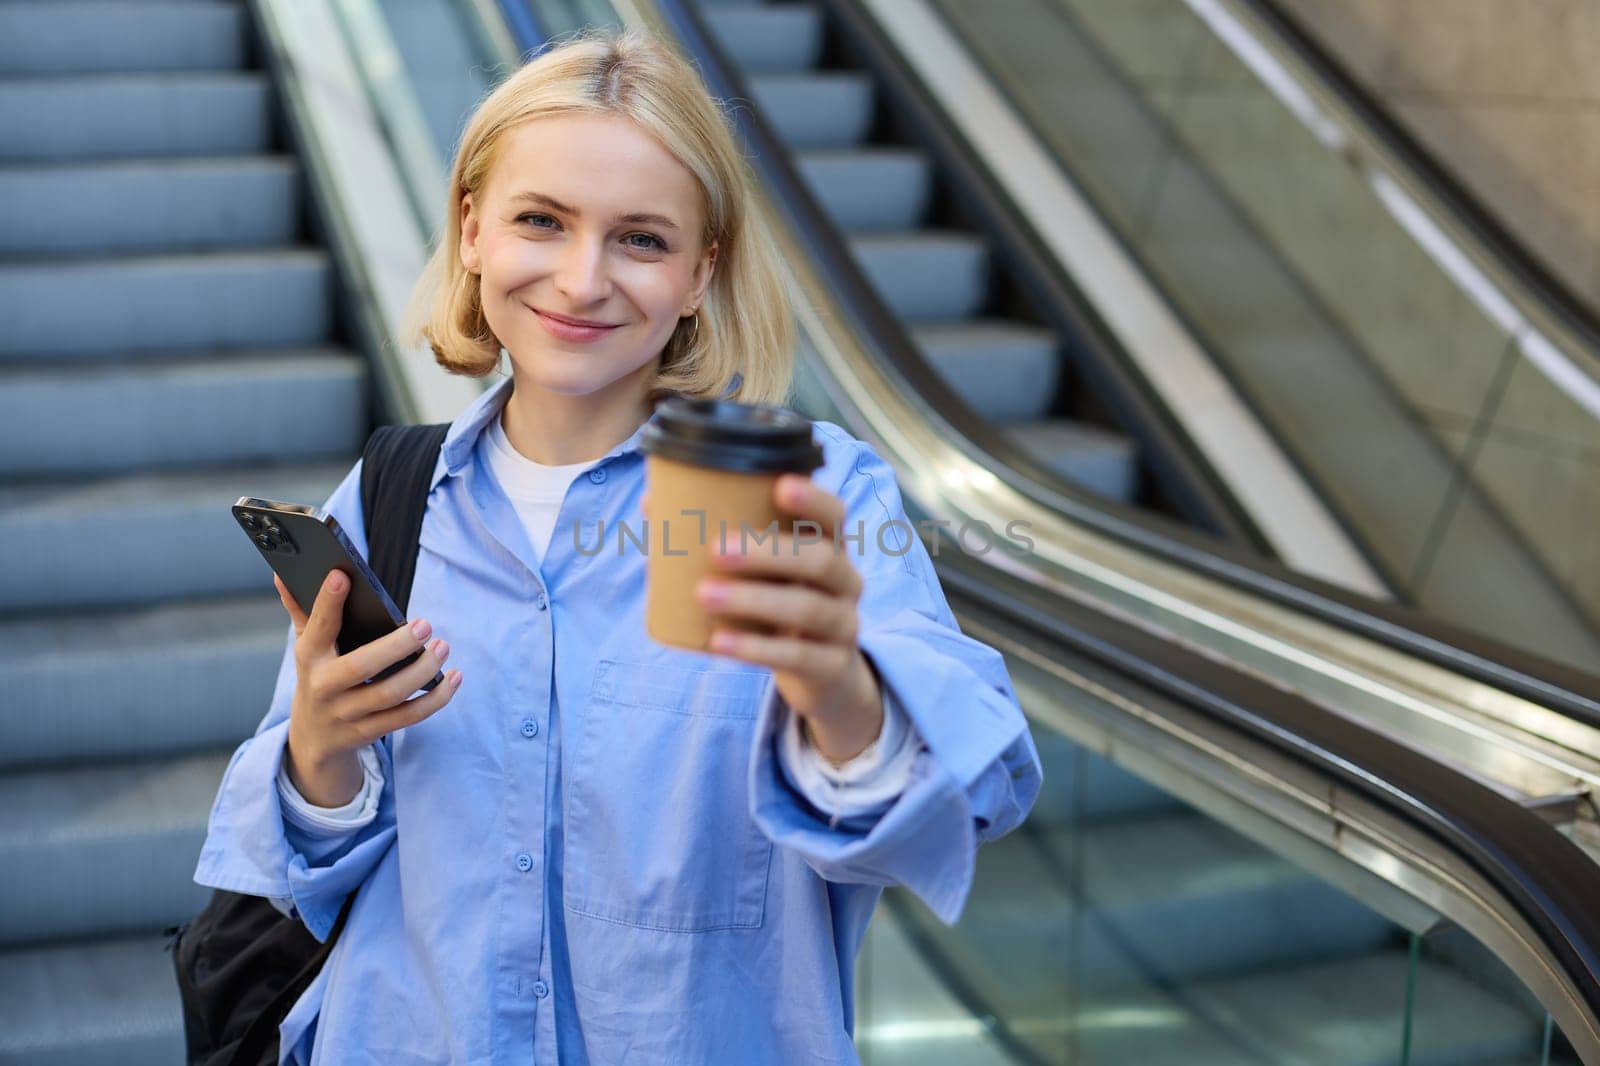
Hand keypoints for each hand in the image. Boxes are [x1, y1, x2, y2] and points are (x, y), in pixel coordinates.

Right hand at [274, 569, 461, 769]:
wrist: (314, 738)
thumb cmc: (318, 676)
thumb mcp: (306, 647)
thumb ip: (301, 611)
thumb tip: (282, 574)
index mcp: (309, 658)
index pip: (317, 628)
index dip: (327, 602)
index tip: (341, 575)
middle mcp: (324, 687)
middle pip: (362, 666)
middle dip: (396, 646)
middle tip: (426, 625)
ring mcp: (347, 713)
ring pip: (390, 694)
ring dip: (422, 671)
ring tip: (443, 647)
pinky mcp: (369, 732)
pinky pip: (407, 717)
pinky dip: (435, 699)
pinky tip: (453, 679)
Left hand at [693, 474, 884, 763]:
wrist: (821, 674)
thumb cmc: (780, 604)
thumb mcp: (764, 574)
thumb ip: (721, 539)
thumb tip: (651, 503)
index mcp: (830, 548)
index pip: (834, 515)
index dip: (814, 499)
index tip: (780, 486)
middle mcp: (845, 582)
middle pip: (820, 560)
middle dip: (769, 552)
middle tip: (716, 549)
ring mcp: (844, 625)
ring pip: (807, 608)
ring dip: (753, 599)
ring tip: (704, 594)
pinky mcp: (831, 666)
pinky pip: (798, 656)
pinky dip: (756, 648)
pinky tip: (719, 642)